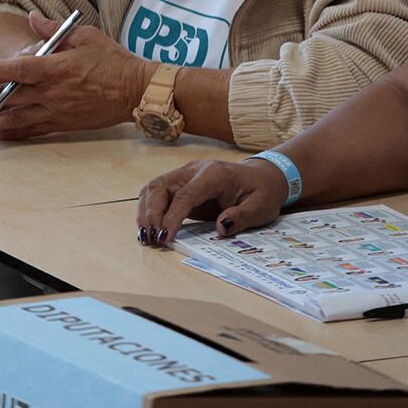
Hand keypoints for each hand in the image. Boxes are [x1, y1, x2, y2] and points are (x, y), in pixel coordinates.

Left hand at [0, 10, 151, 139]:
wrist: (140, 92)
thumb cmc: (114, 60)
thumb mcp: (85, 37)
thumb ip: (53, 30)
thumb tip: (32, 18)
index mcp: (56, 68)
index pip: (19, 70)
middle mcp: (53, 93)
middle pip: (10, 96)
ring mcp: (58, 111)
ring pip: (18, 118)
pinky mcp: (64, 124)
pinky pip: (34, 131)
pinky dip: (14, 132)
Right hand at [137, 158, 288, 245]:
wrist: (262, 177)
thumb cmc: (261, 192)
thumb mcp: (261, 207)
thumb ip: (241, 217)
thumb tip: (220, 228)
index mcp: (213, 174)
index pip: (184, 195)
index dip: (172, 217)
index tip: (166, 236)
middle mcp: (192, 170)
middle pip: (160, 187)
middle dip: (151, 213)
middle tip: (151, 237)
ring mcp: (183, 175)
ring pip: (153, 188)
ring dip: (145, 212)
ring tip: (146, 235)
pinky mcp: (179, 184)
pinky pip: (157, 194)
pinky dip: (148, 210)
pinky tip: (148, 227)